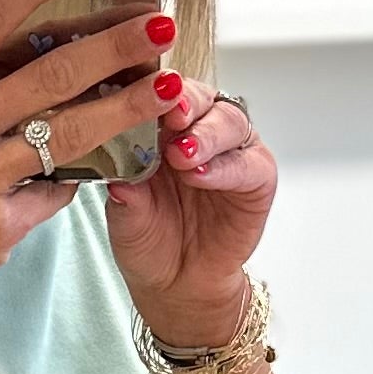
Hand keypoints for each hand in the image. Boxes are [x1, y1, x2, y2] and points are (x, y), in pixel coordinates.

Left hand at [105, 72, 275, 351]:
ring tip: (182, 155)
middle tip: (170, 115)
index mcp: (161, 126)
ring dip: (206, 133)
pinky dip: (226, 166)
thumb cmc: (148, 240)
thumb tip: (115, 170)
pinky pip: (248, 163)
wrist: (175, 284)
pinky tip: (202, 175)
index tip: (141, 93)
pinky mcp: (257, 177)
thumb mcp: (125, 214)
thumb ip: (125, 189)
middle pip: (200, 96)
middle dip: (185, 101)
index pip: (161, 92)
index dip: (153, 89)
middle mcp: (198, 130)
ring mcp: (230, 151)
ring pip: (228, 120)